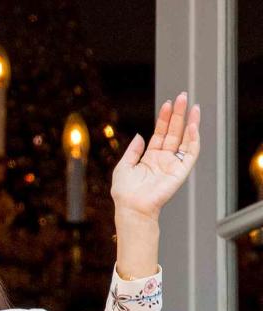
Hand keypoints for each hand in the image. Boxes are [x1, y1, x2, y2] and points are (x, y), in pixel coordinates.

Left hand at [110, 92, 199, 222]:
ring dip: (189, 122)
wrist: (132, 207)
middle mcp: (163, 159)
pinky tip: (192, 126)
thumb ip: (133, 150)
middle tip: (183, 97)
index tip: (168, 104)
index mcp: (150, 158)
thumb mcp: (123, 166)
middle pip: (174, 132)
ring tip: (192, 106)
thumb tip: (140, 135)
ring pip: (185, 139)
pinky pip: (190, 153)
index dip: (164, 119)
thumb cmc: (125, 193)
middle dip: (178, 114)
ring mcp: (173, 165)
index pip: (160, 134)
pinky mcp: (180, 171)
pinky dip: (193, 139)